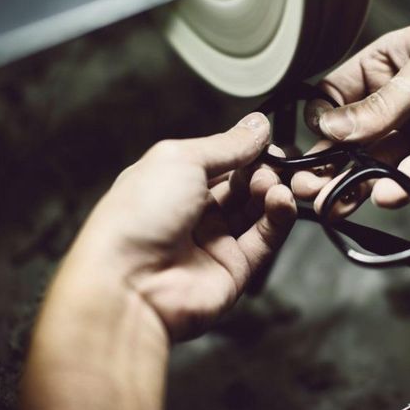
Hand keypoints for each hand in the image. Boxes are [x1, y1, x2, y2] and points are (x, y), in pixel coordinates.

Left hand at [73, 112, 296, 340]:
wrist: (128, 284)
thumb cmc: (137, 217)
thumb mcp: (181, 160)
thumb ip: (226, 145)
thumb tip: (257, 126)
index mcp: (173, 182)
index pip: (220, 161)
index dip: (246, 150)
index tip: (267, 140)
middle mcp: (193, 212)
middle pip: (242, 185)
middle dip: (262, 170)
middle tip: (277, 161)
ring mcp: (214, 241)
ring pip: (257, 211)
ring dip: (271, 191)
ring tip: (274, 183)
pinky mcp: (235, 269)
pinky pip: (265, 240)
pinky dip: (279, 218)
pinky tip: (281, 200)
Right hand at [293, 18, 409, 213]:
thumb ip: (380, 105)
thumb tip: (330, 128)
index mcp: (385, 65)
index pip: (336, 95)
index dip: (320, 121)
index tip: (307, 144)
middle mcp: (394, 102)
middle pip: (349, 137)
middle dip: (327, 162)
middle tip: (305, 186)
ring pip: (373, 164)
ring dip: (352, 184)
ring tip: (331, 203)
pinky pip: (408, 177)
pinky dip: (396, 187)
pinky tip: (386, 193)